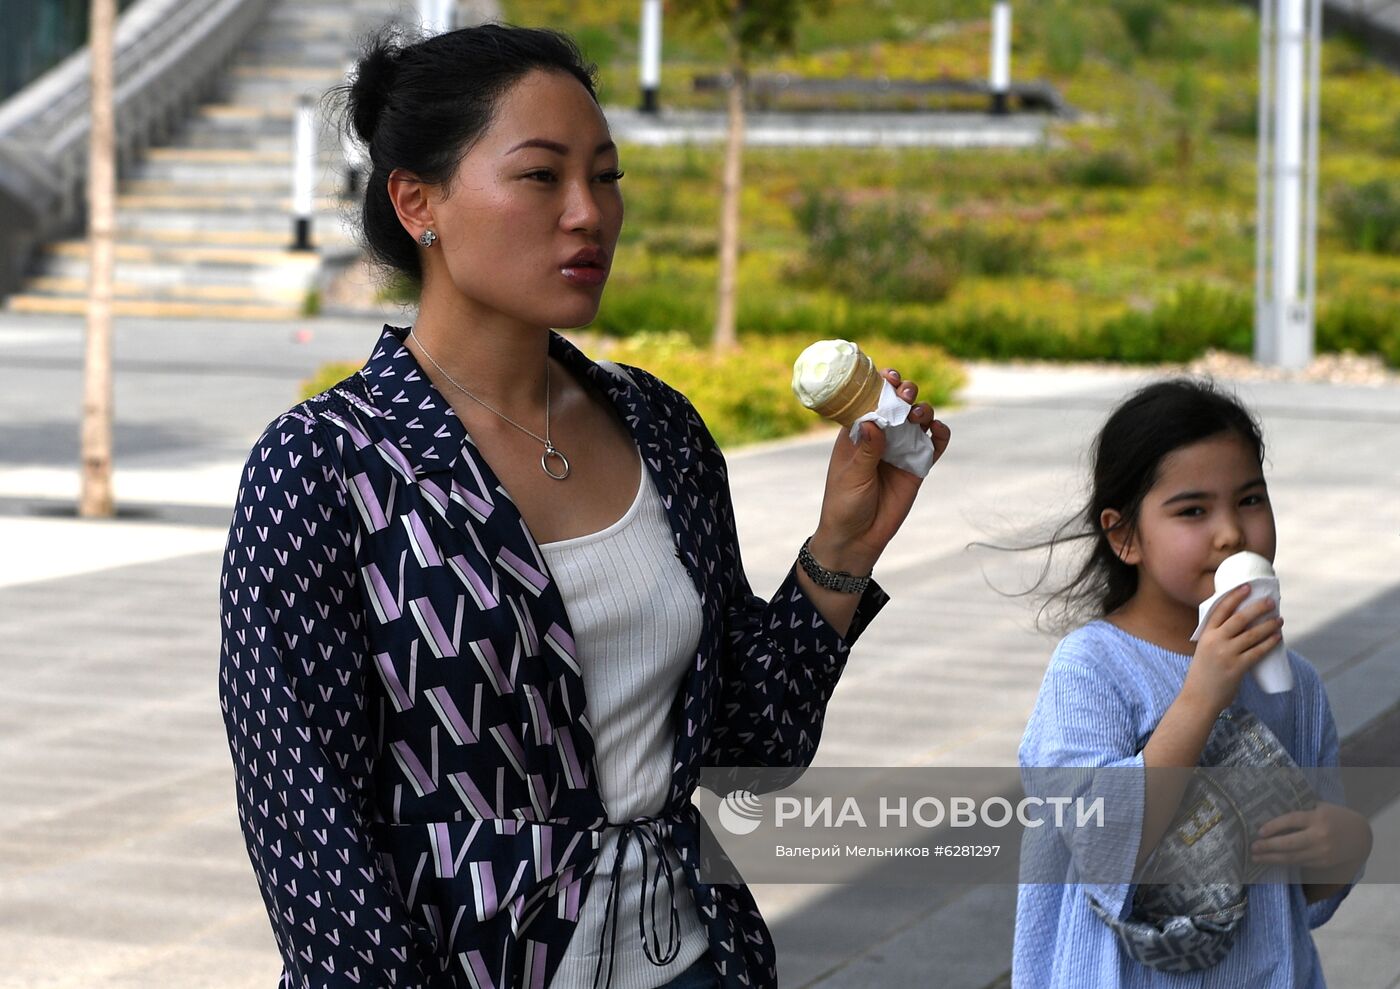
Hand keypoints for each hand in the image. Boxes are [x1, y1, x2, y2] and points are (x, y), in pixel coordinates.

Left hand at [808, 368, 950, 573]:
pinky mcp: (918, 466)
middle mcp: (882, 436)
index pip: (870, 399)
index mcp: (858, 432)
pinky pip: (935, 445)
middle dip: (905, 392)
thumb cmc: (844, 504)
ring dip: (923, 409)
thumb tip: (875, 421)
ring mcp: (901, 449)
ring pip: (918, 419)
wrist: (858, 538)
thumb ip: (867, 450)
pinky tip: (938, 430)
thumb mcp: (852, 475)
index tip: (889, 377)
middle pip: (898, 404)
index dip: (881, 384)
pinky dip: (941, 434)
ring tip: (918, 415)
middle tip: (906, 393)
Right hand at [1180, 585, 1282, 715]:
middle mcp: (1215, 642)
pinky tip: (1278, 637)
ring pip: (1252, 634)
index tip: (1247, 587)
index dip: (1234, 596)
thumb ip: (1218, 639)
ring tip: (1279, 619)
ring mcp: (1226, 654)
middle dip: (1258, 608)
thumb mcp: (1204, 651)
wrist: (1198, 698)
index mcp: (1206, 635)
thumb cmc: (1203, 674)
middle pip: (1240, 618)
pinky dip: (1270, 643)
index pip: (1220, 609)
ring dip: (1269, 625)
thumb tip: (1242, 628)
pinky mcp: (1237, 668)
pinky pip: (1258, 652)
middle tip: (1271, 602)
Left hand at [1252, 802, 1371, 874]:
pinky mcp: (1323, 863)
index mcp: (1318, 817)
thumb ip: (1301, 811)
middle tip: (1252, 847)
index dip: (1274, 826)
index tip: (1259, 832)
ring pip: (1293, 857)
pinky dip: (1284, 862)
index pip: (1292, 820)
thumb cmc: (1335, 816)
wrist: (1361, 836)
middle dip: (1269, 846)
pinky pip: (1300, 863)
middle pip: (1290, 843)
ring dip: (1272, 858)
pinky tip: (1272, 860)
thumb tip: (1270, 812)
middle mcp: (1320, 836)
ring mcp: (1322, 852)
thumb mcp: (1320, 807)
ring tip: (1256, 858)